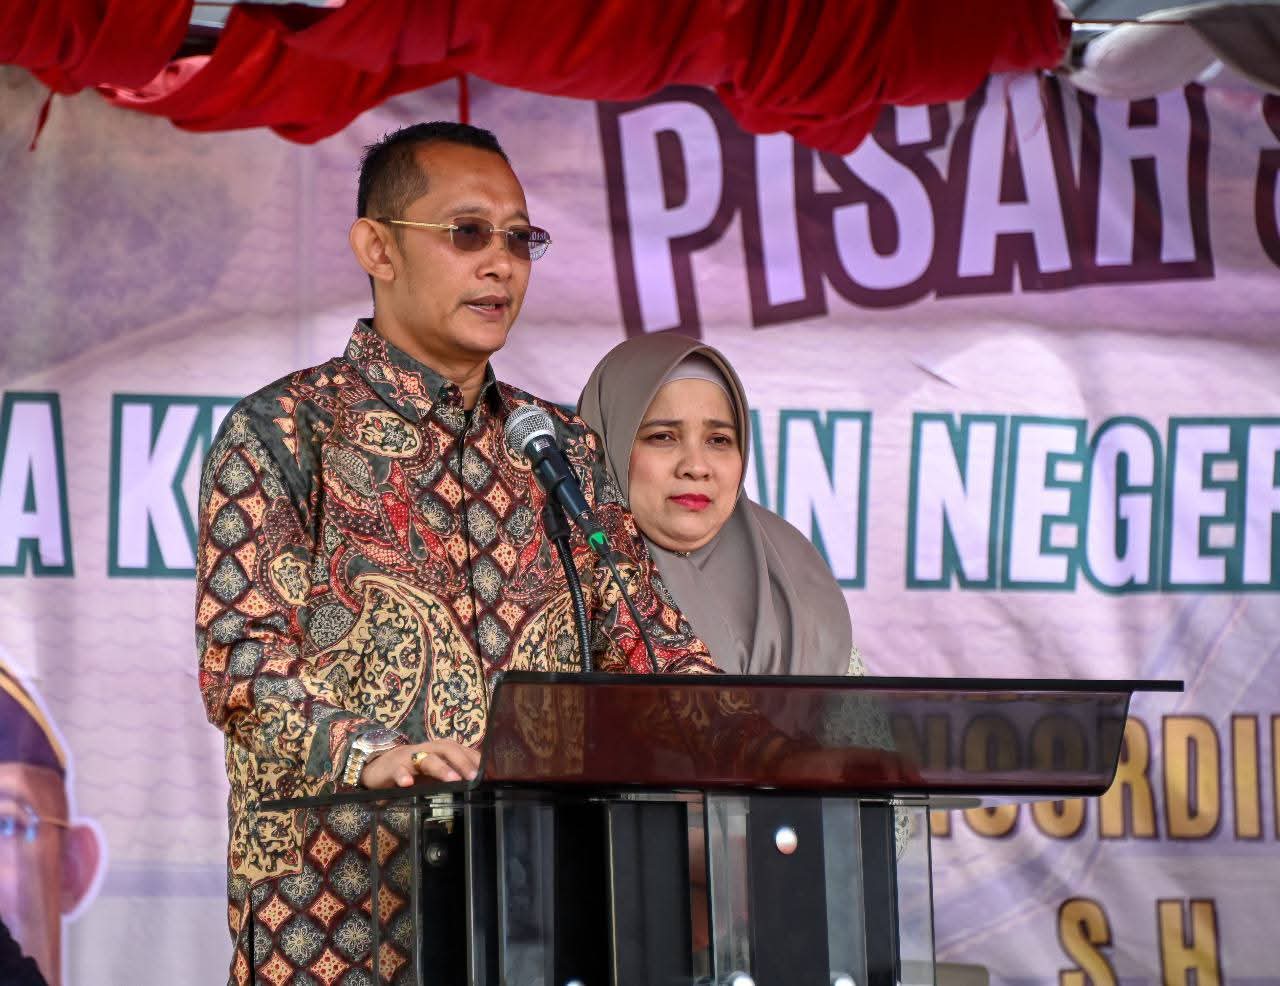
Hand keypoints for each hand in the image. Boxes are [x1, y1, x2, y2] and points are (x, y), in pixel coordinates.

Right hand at [360, 740, 480, 788]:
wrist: (381, 767)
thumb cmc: (415, 770)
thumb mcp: (436, 773)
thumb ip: (454, 775)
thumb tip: (479, 785)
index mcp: (441, 750)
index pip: (462, 750)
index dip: (475, 760)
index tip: (488, 774)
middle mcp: (428, 750)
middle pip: (447, 749)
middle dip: (462, 762)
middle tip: (473, 777)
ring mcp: (410, 757)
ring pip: (427, 758)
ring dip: (440, 768)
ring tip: (452, 779)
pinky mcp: (393, 767)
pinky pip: (398, 770)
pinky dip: (403, 776)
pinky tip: (407, 784)